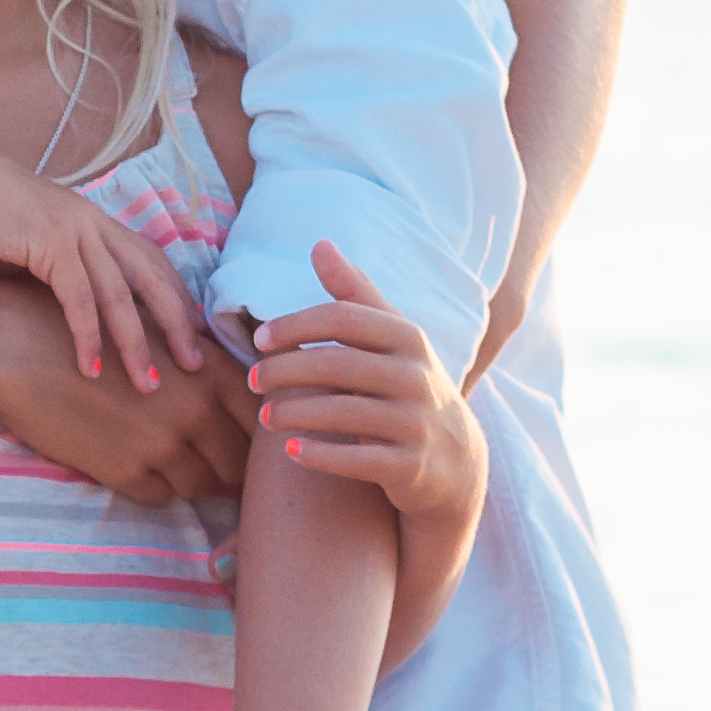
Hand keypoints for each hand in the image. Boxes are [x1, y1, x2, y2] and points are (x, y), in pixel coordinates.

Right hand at [0, 140, 207, 393]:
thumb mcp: (33, 246)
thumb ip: (62, 271)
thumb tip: (78, 309)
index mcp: (94, 220)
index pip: (152, 260)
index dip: (176, 298)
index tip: (193, 335)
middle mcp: (92, 221)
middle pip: (152, 277)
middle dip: (177, 324)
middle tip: (195, 366)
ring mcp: (73, 229)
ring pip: (121, 295)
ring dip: (136, 345)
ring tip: (149, 385)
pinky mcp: (48, 243)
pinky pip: (78, 299)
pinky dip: (87, 337)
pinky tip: (91, 370)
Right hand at [0, 281, 254, 504]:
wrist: (18, 348)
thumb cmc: (90, 332)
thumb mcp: (159, 335)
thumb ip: (205, 367)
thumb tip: (249, 405)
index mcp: (210, 371)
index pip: (263, 422)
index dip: (260, 439)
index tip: (247, 442)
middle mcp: (194, 410)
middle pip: (239, 463)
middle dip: (228, 465)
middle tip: (211, 461)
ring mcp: (161, 445)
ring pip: (201, 485)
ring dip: (190, 477)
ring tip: (166, 457)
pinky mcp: (125, 472)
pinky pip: (160, 497)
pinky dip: (154, 486)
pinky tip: (133, 461)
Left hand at [250, 243, 483, 524]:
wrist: (457, 460)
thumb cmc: (408, 387)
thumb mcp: (391, 338)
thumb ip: (354, 294)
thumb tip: (320, 244)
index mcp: (407, 338)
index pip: (343, 319)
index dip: (297, 326)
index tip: (259, 340)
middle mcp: (416, 376)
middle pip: (338, 365)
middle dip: (287, 371)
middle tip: (253, 381)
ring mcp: (416, 423)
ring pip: (344, 412)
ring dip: (295, 413)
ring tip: (264, 417)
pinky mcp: (411, 466)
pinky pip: (359, 459)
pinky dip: (321, 455)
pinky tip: (291, 451)